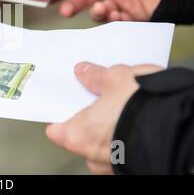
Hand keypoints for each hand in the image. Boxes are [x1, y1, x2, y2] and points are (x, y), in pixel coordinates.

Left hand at [46, 62, 161, 173]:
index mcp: (79, 136)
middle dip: (89, 116)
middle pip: (81, 134)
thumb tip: (83, 72)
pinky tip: (136, 118)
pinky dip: (125, 136)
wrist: (185, 128)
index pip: (56, 129)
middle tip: (98, 97)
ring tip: (122, 106)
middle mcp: (93, 156)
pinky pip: (121, 148)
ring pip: (103, 142)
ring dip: (109, 126)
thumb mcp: (117, 78)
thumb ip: (95, 76)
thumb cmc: (146, 107)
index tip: (66, 101)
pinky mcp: (134, 166)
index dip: (61, 113)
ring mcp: (114, 165)